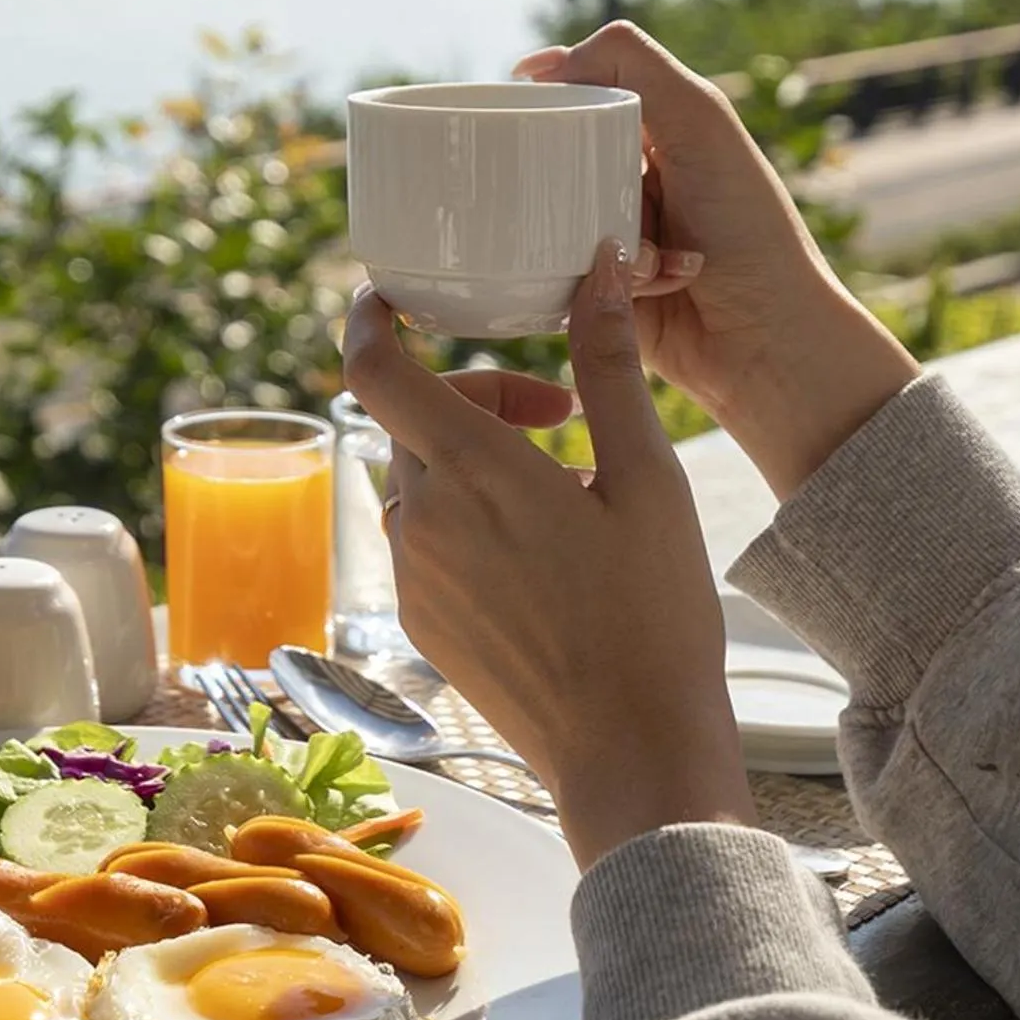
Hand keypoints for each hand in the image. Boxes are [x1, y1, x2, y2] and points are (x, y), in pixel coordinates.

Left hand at [345, 241, 752, 869]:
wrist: (630, 751)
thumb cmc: (653, 616)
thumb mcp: (647, 479)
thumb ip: (608, 367)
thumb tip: (601, 268)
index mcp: (472, 473)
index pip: (374, 369)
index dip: (366, 320)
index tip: (390, 295)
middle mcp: (421, 520)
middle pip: (413, 420)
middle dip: (474, 398)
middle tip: (558, 415)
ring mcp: (412, 576)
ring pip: (419, 482)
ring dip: (471, 463)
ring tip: (561, 493)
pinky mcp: (418, 621)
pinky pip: (425, 542)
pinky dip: (466, 522)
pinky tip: (538, 555)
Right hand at [516, 23, 918, 498]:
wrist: (765, 338)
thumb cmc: (746, 227)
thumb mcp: (698, 120)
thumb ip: (631, 63)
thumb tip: (540, 64)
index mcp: (662, 128)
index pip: (584, 88)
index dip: (552, 93)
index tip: (519, 104)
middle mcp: (634, 176)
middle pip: (555, 155)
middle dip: (569, 179)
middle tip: (602, 202)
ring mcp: (613, 233)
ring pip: (552, 218)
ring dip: (597, 236)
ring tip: (650, 259)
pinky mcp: (595, 290)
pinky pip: (556, 274)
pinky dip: (598, 280)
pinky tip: (647, 292)